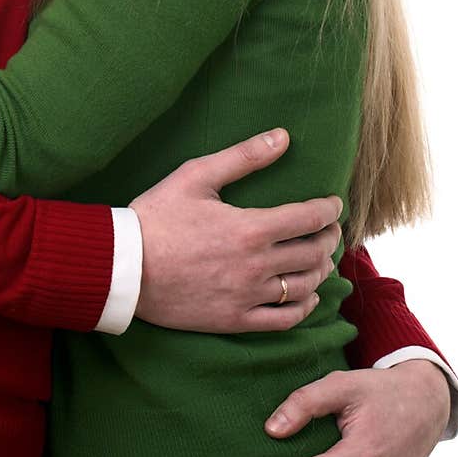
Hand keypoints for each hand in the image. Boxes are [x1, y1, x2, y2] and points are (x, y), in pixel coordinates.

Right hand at [132, 128, 342, 331]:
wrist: (124, 267)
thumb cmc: (156, 217)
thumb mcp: (195, 176)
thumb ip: (243, 156)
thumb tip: (282, 137)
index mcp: (250, 227)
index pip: (309, 218)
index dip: (328, 209)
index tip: (333, 204)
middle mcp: (256, 265)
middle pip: (313, 252)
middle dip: (328, 237)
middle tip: (328, 229)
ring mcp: (247, 296)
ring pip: (304, 286)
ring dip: (320, 269)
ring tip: (319, 257)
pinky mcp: (235, 319)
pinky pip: (284, 319)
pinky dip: (304, 307)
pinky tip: (307, 296)